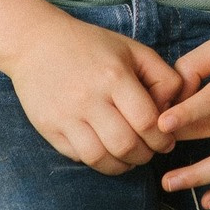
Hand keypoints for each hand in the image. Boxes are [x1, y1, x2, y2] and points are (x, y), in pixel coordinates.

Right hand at [5, 15, 184, 173]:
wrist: (36, 43)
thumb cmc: (91, 45)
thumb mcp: (133, 50)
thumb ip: (162, 76)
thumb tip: (173, 109)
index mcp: (114, 76)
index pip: (147, 121)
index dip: (162, 138)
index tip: (167, 141)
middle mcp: (89, 99)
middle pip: (126, 145)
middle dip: (146, 155)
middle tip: (151, 152)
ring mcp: (66, 117)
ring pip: (101, 159)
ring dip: (122, 166)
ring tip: (131, 158)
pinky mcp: (49, 129)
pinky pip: (78, 157)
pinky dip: (97, 161)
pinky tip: (107, 152)